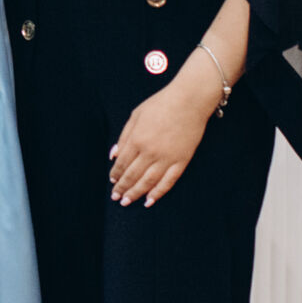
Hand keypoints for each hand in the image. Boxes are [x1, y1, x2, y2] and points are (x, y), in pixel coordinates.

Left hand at [109, 62, 223, 207]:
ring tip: (127, 202)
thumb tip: (114, 154)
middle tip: (116, 197)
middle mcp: (150, 152)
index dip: (115, 174)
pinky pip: (168, 181)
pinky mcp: (181, 161)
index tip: (112, 180)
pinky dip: (158, 193)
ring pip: (148, 182)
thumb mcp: (136, 115)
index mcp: (137, 139)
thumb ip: (124, 136)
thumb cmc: (161, 104)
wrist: (189, 101)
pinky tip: (149, 200)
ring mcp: (167, 158)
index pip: (122, 163)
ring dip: (136, 193)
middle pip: (132, 175)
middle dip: (122, 188)